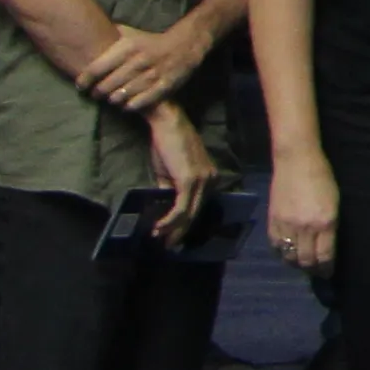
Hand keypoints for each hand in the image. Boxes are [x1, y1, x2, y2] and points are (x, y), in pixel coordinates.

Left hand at [76, 18, 193, 113]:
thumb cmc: (152, 41)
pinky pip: (139, 102)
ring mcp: (152, 75)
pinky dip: (129, 106)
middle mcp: (138, 61)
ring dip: (113, 99)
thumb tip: (88, 35)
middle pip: (107, 85)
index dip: (85, 80)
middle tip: (95, 94)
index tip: (80, 85)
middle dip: (98, 92)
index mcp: (128, 47)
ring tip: (110, 98)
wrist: (186, 45)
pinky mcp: (163, 87)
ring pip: (121, 96)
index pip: (97, 68)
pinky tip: (126, 104)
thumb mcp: (132, 34)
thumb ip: (111, 37)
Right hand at [147, 101, 215, 247]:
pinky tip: (159, 227)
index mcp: (209, 178)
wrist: (166, 123)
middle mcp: (211, 180)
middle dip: (181, 231)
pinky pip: (181, 208)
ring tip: (159, 239)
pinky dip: (170, 221)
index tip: (173, 236)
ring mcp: (203, 181)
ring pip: (189, 214)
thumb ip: (169, 189)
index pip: (198, 205)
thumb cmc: (165, 144)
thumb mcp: (168, 172)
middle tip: (168, 246)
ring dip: (173, 229)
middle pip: (196, 212)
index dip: (186, 223)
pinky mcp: (190, 181)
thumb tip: (163, 207)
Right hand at [266, 154, 338, 273]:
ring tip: (302, 263)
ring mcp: (286, 225)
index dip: (326, 268)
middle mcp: (305, 227)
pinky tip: (287, 252)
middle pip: (306, 260)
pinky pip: (275, 245)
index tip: (328, 272)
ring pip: (289, 256)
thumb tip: (327, 247)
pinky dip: (282, 252)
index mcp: (325, 223)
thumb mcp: (335, 203)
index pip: (324, 256)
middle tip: (316, 271)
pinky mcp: (272, 220)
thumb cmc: (322, 178)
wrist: (296, 161)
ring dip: (296, 263)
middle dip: (312, 269)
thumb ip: (330, 227)